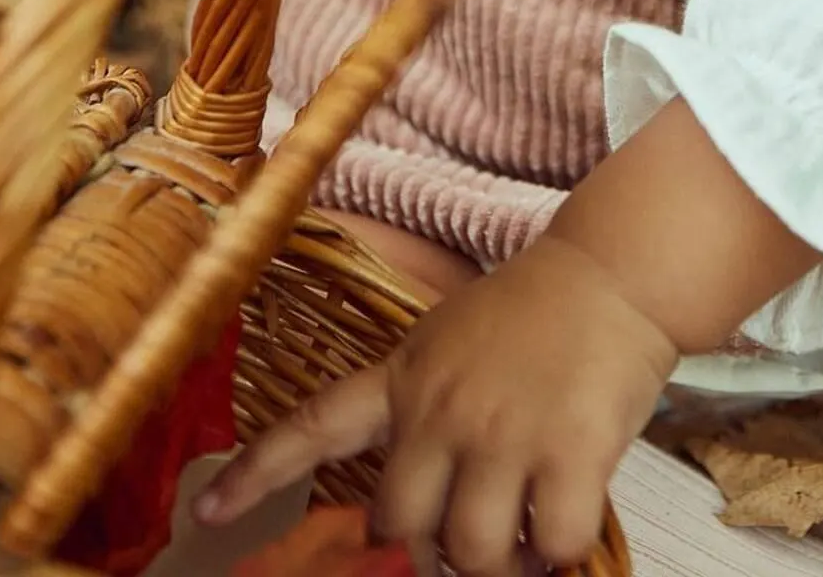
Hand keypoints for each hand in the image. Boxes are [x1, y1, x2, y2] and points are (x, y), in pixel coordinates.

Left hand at [198, 235, 678, 575]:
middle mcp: (443, 408)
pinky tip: (566, 519)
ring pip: (472, 551)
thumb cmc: (538, 313)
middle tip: (468, 535)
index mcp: (408, 375)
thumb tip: (424, 513)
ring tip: (524, 540)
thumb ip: (427, 414)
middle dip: (431, 547)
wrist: (613, 275)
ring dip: (498, 563)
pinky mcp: (568, 451)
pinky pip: (552, 543)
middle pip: (399, 525)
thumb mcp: (453, 344)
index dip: (259, 471)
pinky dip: (559, 550)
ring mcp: (503, 432)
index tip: (209, 511)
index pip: (319, 422)